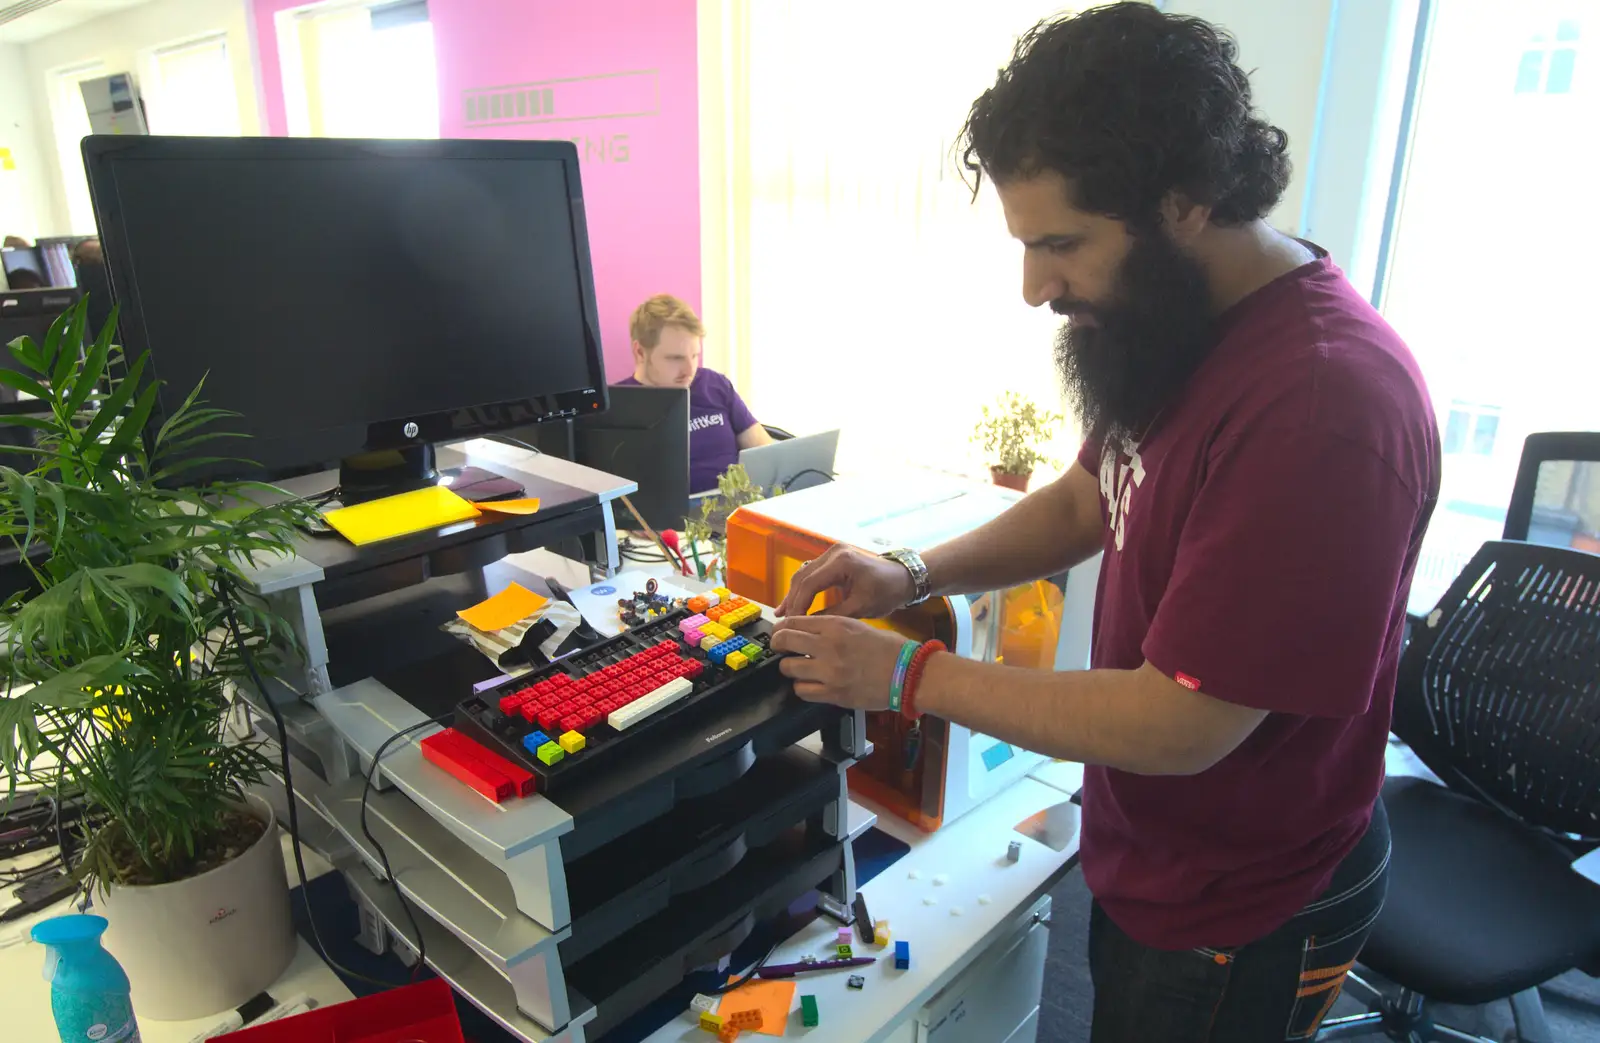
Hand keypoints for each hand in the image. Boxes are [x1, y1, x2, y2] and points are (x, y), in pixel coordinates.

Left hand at [771, 615, 908, 707]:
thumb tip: (806, 630)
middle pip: (784, 641)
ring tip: (799, 667)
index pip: (793, 621)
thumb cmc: (889, 649)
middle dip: (778, 645)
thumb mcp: (858, 626)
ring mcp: (829, 672)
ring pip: (788, 667)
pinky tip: (810, 684)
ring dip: (790, 667)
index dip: (781, 628)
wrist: (909, 673)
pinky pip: (802, 690)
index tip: (780, 632)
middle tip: (781, 649)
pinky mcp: (833, 694)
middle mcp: (828, 646)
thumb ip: (831, 627)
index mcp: (836, 625)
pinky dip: (802, 687)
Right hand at [776, 544, 915, 618]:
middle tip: (783, 622)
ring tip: (783, 614)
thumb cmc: (887, 592)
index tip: (791, 623)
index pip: (809, 583)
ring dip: (794, 594)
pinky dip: (803, 589)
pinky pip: (811, 573)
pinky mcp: (833, 558)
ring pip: (803, 574)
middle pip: (802, 577)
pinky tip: (792, 603)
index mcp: (842, 561)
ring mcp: (832, 553)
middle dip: (792, 600)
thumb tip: (807, 626)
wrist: (902, 578)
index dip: (798, 604)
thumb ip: (832, 615)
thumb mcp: (860, 607)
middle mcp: (834, 552)